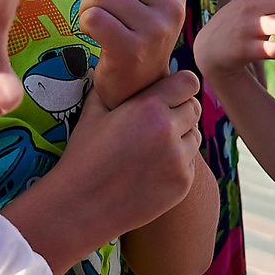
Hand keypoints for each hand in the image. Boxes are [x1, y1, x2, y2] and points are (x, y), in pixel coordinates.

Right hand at [60, 72, 205, 234]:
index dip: (179, 87)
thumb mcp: (93, 111)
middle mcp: (168, 131)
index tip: (170, 94)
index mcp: (148, 107)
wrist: (80, 206)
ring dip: (180, 137)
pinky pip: (190, 164)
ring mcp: (178, 160)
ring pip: (194, 136)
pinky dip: (177, 164)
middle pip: (194, 108)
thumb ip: (113, 87)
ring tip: (152, 147)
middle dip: (179, 111)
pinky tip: (150, 171)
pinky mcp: (183, 184)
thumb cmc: (83, 156)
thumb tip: (121, 69)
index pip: (188, 83)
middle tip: (159, 122)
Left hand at [80, 0, 188, 107]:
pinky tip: (92, 33)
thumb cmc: (134, 32)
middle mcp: (174, 5)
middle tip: (94, 3)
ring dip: (87, 4)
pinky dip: (84, 22)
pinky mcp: (135, 50)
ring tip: (95, 19)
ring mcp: (157, 29)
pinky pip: (93, 17)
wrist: (137, 88)